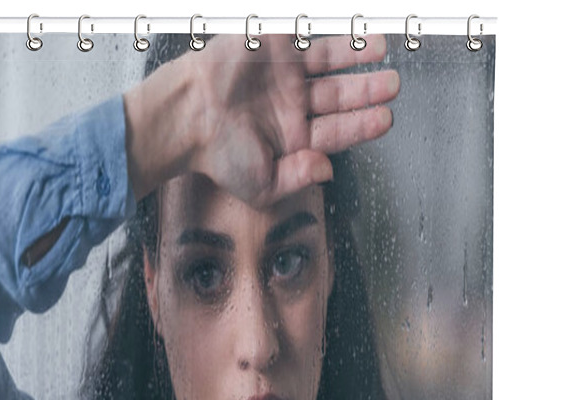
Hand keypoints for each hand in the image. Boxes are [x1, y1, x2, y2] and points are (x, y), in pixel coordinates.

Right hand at [124, 34, 398, 206]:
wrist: (187, 119)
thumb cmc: (218, 157)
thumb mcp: (263, 185)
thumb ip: (299, 178)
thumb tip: (329, 169)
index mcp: (292, 140)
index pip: (337, 132)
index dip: (363, 125)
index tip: (386, 119)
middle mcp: (292, 107)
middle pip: (339, 97)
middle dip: (367, 91)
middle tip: (393, 86)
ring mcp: (285, 76)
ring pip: (330, 65)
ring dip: (357, 59)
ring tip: (383, 53)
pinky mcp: (274, 48)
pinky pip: (310, 38)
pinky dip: (333, 36)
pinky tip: (354, 33)